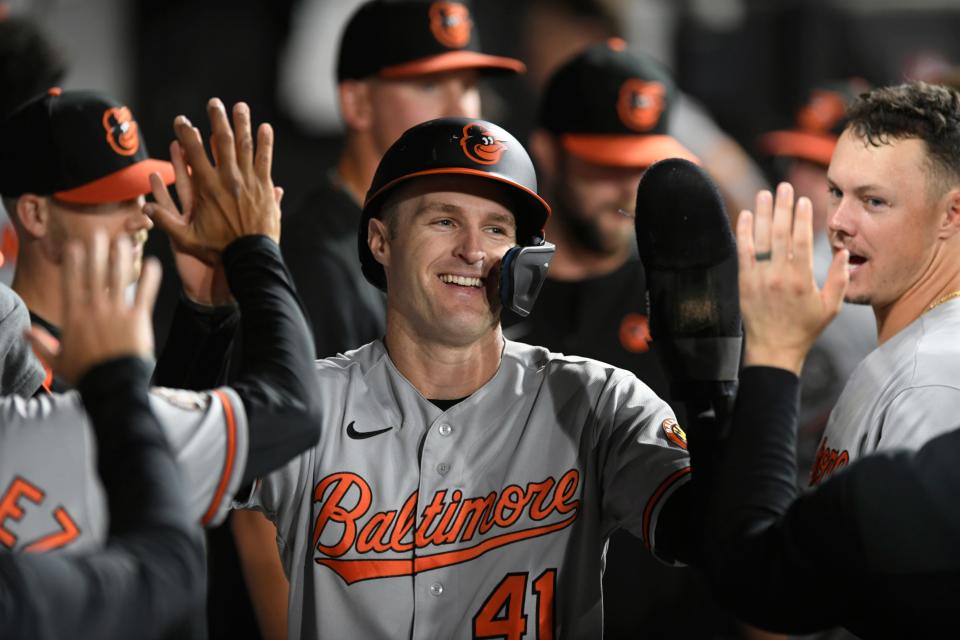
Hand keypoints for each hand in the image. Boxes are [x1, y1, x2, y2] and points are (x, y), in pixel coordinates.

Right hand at [27, 232, 160, 384]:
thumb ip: (41, 343)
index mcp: (74, 315)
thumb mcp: (58, 360)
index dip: (74, 261)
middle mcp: (95, 308)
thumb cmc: (86, 374)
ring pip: (119, 277)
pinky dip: (151, 278)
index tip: (75, 245)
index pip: (72, 281)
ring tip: (125, 240)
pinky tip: (154, 264)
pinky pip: (145, 293)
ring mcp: (117, 312)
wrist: (113, 386)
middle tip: (100, 232)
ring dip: (122, 257)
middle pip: (95, 273)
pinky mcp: (138, 319)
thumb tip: (25, 330)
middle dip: (97, 251)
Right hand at [144, 99, 280, 265]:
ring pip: (245, 146)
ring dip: (242, 124)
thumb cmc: (218, 250)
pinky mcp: (264, 188)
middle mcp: (228, 180)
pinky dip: (265, 143)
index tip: (181, 120)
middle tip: (214, 103)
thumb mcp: (186, 239)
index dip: (186, 134)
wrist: (251, 258)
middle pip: (222, 141)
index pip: (194, 153)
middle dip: (217, 119)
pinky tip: (265, 128)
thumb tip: (143, 207)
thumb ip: (164, 222)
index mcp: (207, 188)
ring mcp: (248, 182)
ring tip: (239, 107)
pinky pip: (265, 160)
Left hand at [736, 182, 847, 373]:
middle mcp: (778, 277)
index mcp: (801, 280)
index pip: (801, 241)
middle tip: (784, 187)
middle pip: (780, 234)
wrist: (773, 349)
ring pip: (760, 239)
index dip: (802, 218)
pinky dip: (744, 233)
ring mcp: (759, 279)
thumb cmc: (805, 328)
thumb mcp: (831, 307)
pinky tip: (746, 216)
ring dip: (763, 214)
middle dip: (783, 207)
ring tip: (764, 194)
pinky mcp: (744, 282)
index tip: (804, 200)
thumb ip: (839, 279)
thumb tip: (842, 252)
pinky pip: (743, 253)